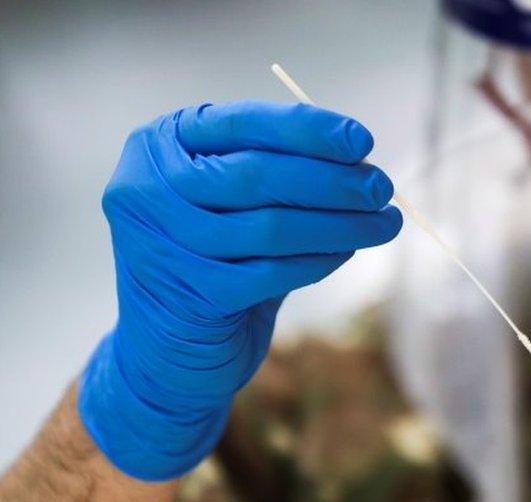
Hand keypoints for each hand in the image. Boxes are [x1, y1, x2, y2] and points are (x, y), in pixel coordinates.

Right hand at [79, 101, 401, 480]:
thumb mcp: (226, 201)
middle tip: (381, 188)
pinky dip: (317, 260)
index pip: (242, 123)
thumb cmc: (209, 258)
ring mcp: (164, 245)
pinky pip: (273, 272)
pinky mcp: (191, 295)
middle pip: (259, 175)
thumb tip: (358, 158)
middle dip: (333, 180)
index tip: (362, 141)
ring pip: (272, 226)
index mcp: (157, 147)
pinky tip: (345, 252)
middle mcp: (147, 190)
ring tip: (383, 224)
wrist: (164, 348)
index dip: (308, 130)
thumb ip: (274, 170)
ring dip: (340, 223)